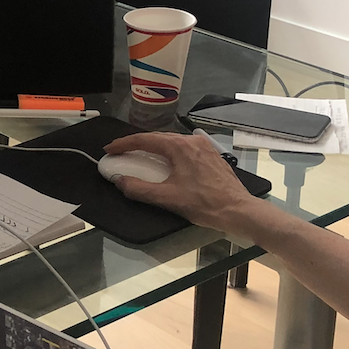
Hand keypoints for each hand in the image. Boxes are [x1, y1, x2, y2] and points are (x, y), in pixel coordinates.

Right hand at [103, 131, 256, 234]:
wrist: (238, 210)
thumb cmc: (204, 204)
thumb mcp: (167, 198)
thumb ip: (139, 189)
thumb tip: (119, 181)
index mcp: (179, 146)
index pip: (144, 139)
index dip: (124, 144)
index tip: (110, 150)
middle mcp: (191, 140)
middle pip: (158, 138)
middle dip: (137, 144)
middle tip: (121, 153)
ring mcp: (203, 146)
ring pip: (171, 142)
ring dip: (154, 148)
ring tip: (139, 156)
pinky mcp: (211, 155)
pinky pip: (183, 148)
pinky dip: (169, 152)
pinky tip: (165, 162)